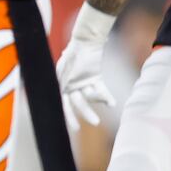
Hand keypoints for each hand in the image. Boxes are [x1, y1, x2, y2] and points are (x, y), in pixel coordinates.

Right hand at [57, 5, 116, 131]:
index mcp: (61, 87)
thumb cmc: (71, 56)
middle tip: (96, 123)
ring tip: (108, 105)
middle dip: (86, 113)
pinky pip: (101, 90)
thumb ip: (60, 85)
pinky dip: (106, 97)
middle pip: (79, 104)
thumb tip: (58, 100)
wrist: (85, 41)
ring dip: (97, 103)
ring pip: (91, 97)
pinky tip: (112, 104)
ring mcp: (84, 83)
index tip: (76, 129)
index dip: (69, 117)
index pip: (64, 106)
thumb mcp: (61, 71)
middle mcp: (72, 87)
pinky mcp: (95, 78)